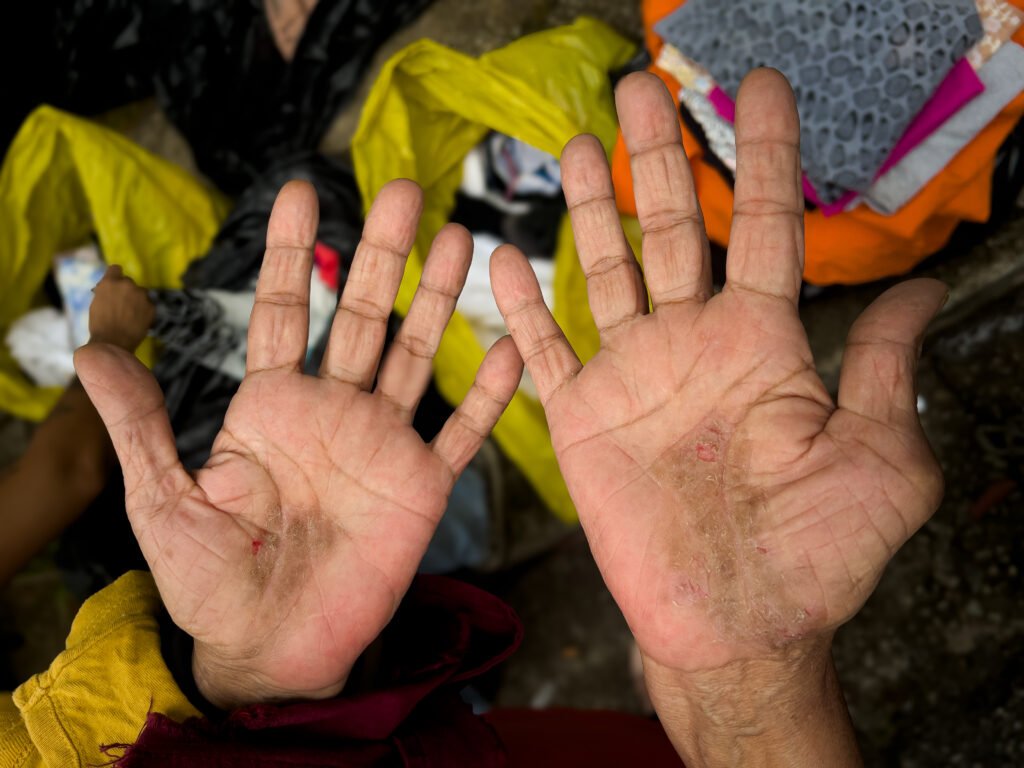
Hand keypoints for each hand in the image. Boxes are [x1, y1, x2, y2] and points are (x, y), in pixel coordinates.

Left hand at [74, 180, 521, 708]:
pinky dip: (489, 397)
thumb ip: (140, 424)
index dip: (296, 254)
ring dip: (439, 300)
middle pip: (366, 317)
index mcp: (273, 407)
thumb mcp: (161, 498)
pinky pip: (461, 434)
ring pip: (420, 357)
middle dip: (385, 254)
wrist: (270, 646)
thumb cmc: (209, 578)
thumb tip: (91, 347)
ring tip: (463, 240)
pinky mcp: (421, 488)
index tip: (303, 192)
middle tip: (406, 190)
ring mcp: (382, 445)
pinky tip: (510, 349)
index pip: (289, 312)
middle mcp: (335, 413)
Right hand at [88, 264, 154, 350]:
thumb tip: (112, 288)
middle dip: (126, 291)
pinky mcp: (152, 305)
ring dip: (137, 299)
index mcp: (110, 282)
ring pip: (140, 293)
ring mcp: (141, 294)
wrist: (113, 343)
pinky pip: (148, 304)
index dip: (115, 276)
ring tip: (130, 315)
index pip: (115, 269)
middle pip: (129, 282)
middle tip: (122, 305)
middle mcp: (127, 284)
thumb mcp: (96, 303)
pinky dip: (144, 310)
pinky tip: (138, 320)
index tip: (115, 284)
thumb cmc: (99, 325)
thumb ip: (106, 292)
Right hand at [491, 71, 943, 763]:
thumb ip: (887, 370)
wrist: (736, 624)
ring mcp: (634, 376)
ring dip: (589, 208)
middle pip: (673, 227)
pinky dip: (522, 305)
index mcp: (766, 345)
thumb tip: (925, 289)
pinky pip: (547, 349)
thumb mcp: (881, 460)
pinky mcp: (584, 418)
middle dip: (657, 155)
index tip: (758, 88)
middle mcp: (695, 345)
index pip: (767, 226)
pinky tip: (504, 256)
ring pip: (606, 270)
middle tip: (639, 87)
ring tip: (577, 144)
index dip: (762, 154)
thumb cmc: (817, 555)